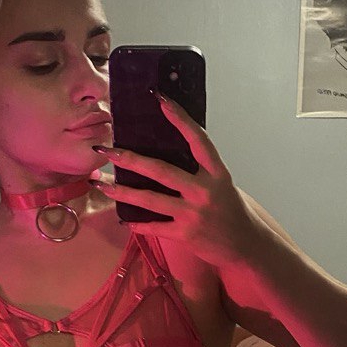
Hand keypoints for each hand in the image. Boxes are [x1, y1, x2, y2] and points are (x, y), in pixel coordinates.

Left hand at [91, 94, 251, 269]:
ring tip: (100, 184)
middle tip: (106, 150)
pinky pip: (154, 227)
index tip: (160, 98)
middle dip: (129, 159)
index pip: (197, 139)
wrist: (245, 247)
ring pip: (149, 200)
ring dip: (121, 192)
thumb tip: (170, 149)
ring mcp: (193, 214)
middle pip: (160, 170)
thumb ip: (200, 170)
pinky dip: (137, 223)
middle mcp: (204, 191)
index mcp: (217, 173)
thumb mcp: (222, 184)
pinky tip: (123, 218)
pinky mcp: (185, 234)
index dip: (180, 118)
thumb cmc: (231, 211)